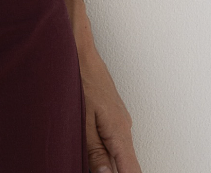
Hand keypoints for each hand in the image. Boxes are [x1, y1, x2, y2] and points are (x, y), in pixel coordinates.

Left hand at [79, 40, 142, 172]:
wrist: (79, 50)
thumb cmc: (79, 78)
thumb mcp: (83, 120)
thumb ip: (95, 150)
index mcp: (119, 132)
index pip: (131, 170)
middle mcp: (124, 128)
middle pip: (124, 165)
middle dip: (111, 171)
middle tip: (90, 167)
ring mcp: (119, 121)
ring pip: (118, 153)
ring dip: (107, 163)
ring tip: (88, 163)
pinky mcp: (112, 115)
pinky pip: (112, 141)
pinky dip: (104, 150)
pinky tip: (90, 153)